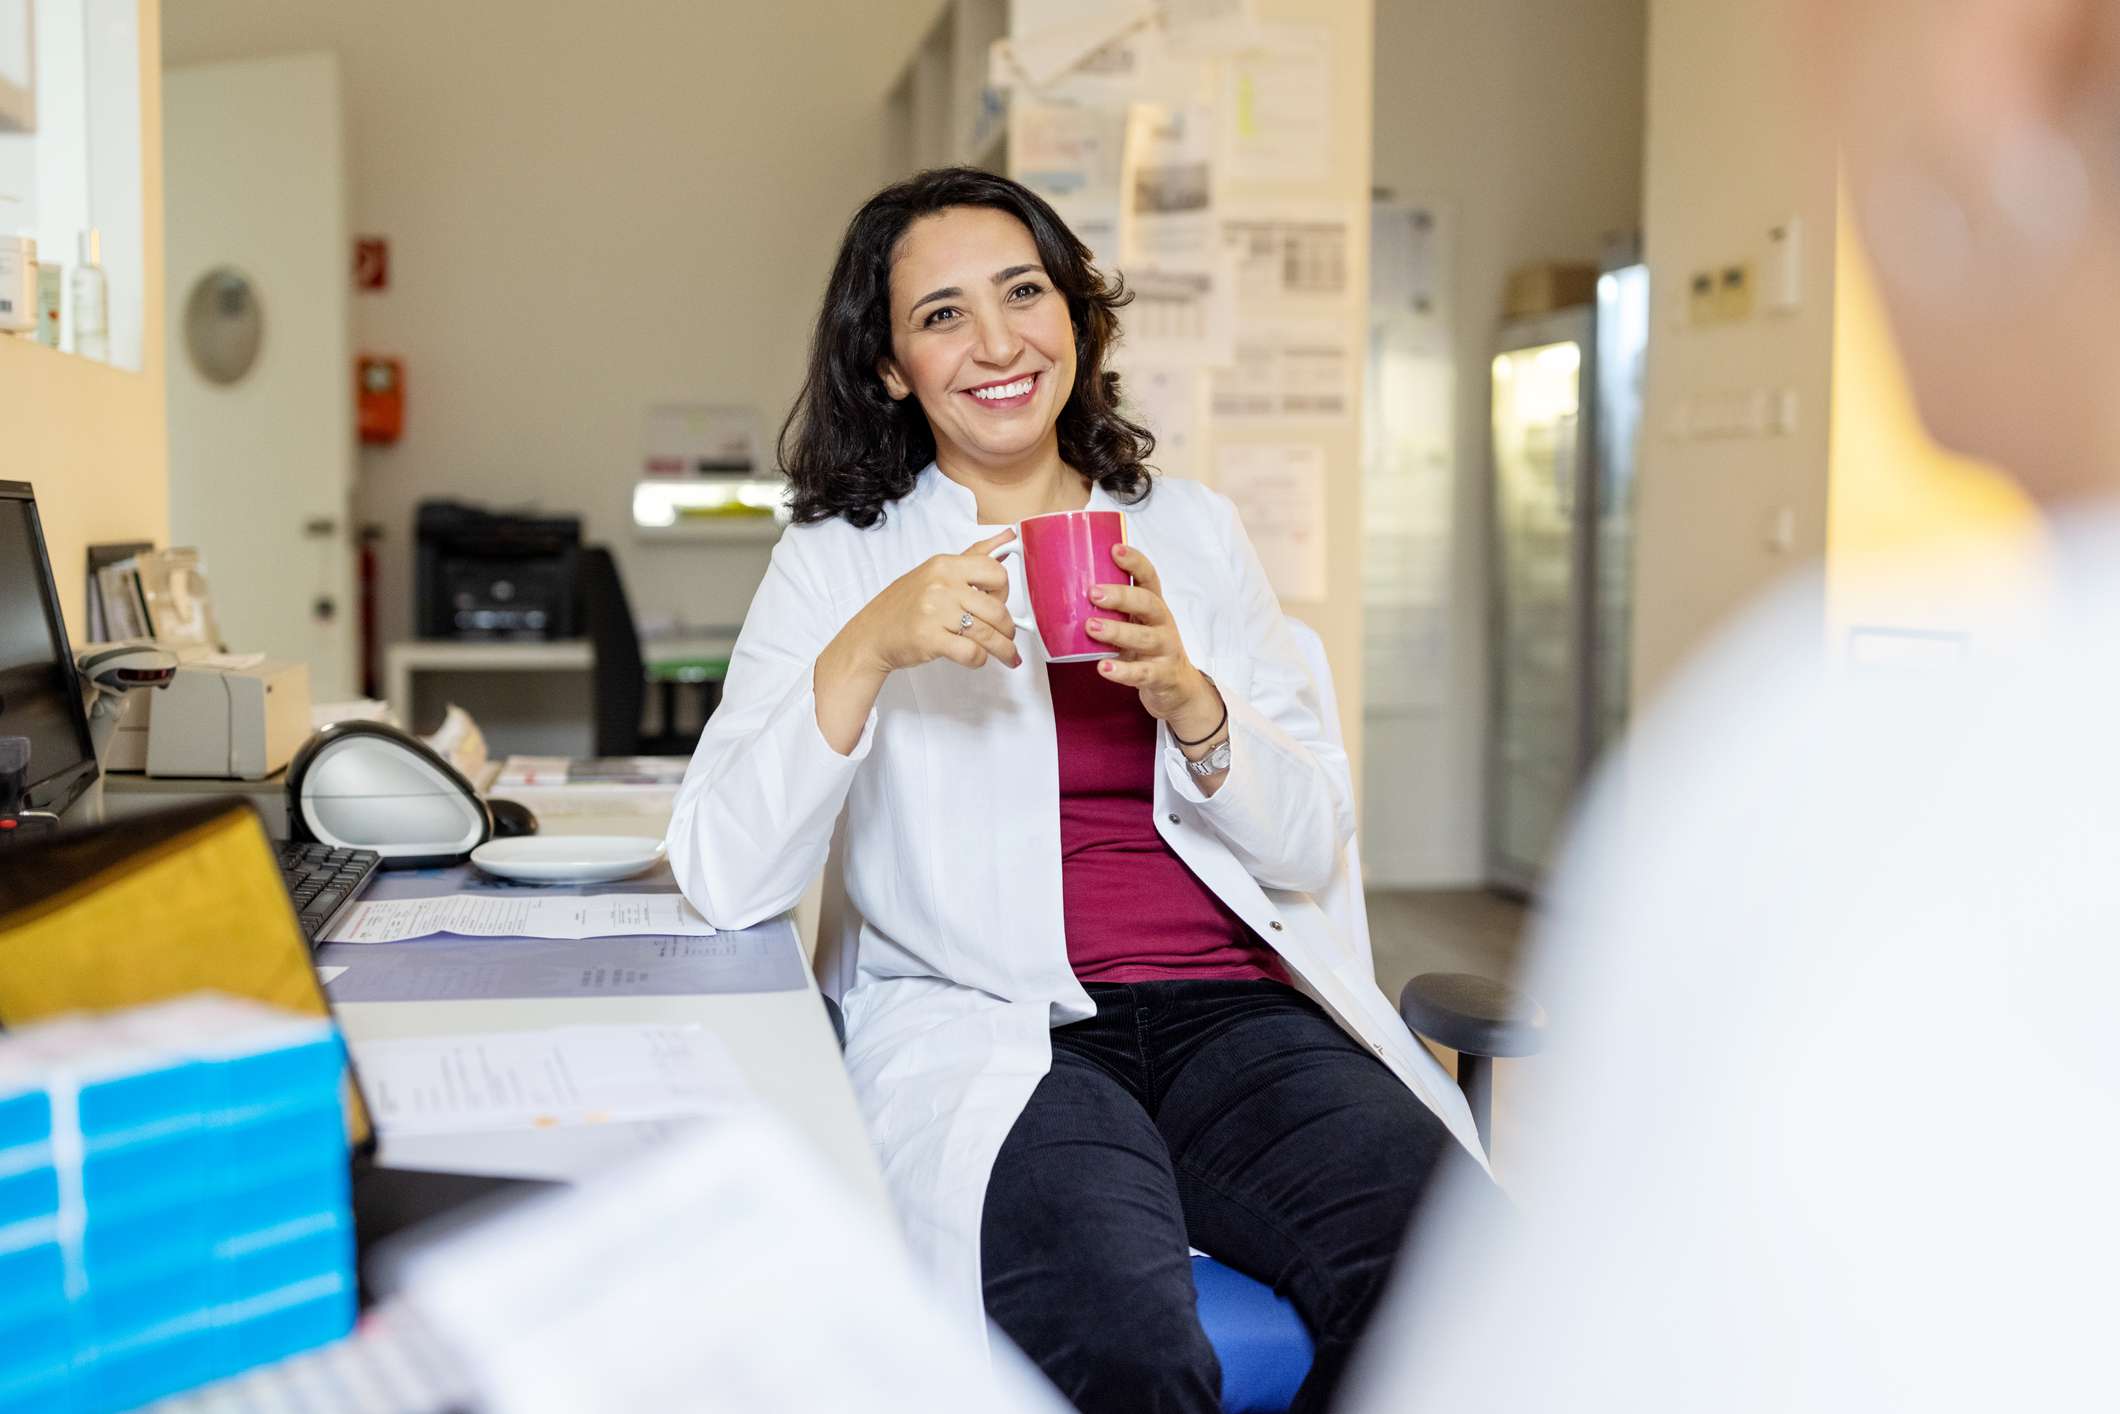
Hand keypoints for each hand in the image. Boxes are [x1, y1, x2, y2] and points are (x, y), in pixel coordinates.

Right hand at [843, 529, 1023, 674]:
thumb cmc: (905, 604)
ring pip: (988, 634)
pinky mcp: (930, 639)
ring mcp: (935, 612)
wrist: (872, 634)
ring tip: (1007, 655)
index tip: (999, 602)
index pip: (995, 572)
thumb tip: (1008, 538)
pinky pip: (971, 653)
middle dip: (1008, 628)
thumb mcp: (937, 572)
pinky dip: (979, 660)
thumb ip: (975, 556)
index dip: (1004, 591)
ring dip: (1002, 649)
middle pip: (996, 609)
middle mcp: (941, 586)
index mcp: (945, 565)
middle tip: (1007, 635)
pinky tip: (976, 658)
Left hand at [1083, 544, 1223, 745]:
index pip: (1148, 577)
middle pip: (1147, 603)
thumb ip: (1110, 612)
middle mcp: (1162, 623)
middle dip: (1121, 595)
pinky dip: (1122, 671)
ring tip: (1092, 627)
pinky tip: (1104, 668)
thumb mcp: (1134, 625)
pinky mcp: (1162, 675)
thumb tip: (1061, 595)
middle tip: (1093, 593)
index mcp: (1153, 606)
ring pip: (1145, 637)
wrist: (1176, 687)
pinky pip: (1142, 673)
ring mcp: (1165, 650)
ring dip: (1117, 631)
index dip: (1134, 562)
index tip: (1114, 549)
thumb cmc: (1147, 649)